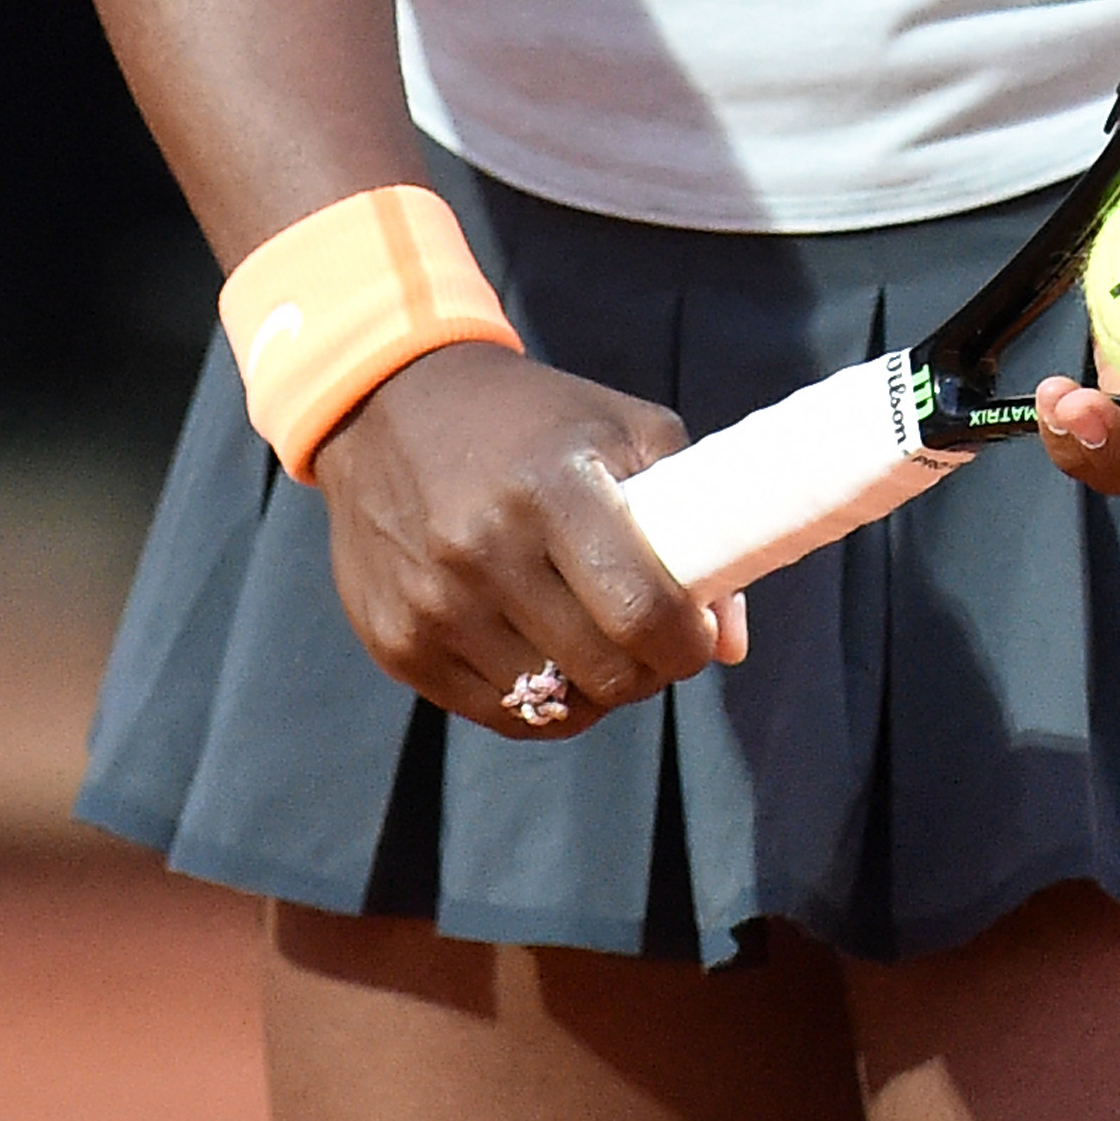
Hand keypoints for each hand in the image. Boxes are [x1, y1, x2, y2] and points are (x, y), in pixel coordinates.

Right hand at [311, 341, 748, 737]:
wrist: (388, 407)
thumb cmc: (531, 419)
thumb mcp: (623, 429)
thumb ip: (695, 520)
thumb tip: (731, 644)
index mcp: (548, 488)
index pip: (643, 612)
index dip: (688, 642)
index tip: (696, 632)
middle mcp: (482, 551)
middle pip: (604, 673)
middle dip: (649, 670)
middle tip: (652, 641)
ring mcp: (432, 606)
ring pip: (552, 706)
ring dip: (592, 689)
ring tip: (596, 640)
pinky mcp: (396, 644)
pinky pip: (496, 713)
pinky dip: (537, 700)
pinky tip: (544, 652)